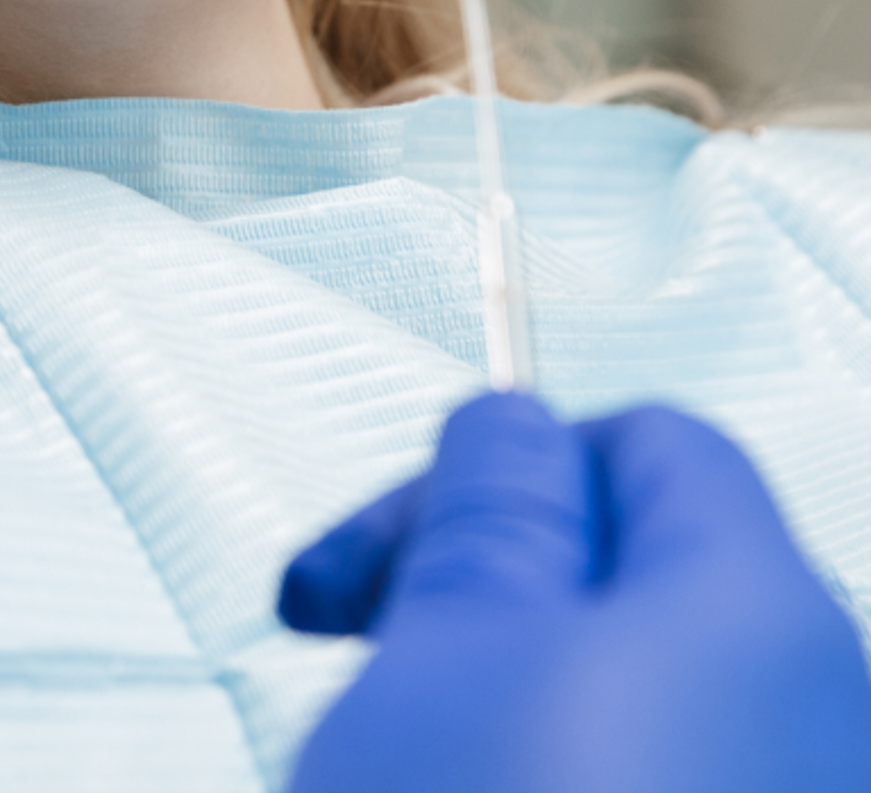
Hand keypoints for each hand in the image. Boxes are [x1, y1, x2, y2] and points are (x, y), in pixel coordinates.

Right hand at [279, 392, 870, 792]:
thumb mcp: (449, 641)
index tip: (378, 549)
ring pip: (635, 695)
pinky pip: (657, 776)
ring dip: (502, 696)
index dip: (494, 469)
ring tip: (402, 755)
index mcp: (761, 609)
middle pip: (639, 575)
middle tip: (356, 648)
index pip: (647, 442)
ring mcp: (794, 790)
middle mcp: (826, 713)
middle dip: (480, 589)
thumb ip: (491, 501)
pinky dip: (552, 773)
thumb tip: (515, 424)